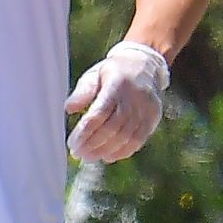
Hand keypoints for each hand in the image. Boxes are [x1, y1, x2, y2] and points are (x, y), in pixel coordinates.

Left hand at [66, 40, 169, 163]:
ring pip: (126, 136)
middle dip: (93, 144)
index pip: (99, 113)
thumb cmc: (112, 72)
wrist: (144, 65)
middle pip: (113, 128)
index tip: (72, 144)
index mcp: (117, 84)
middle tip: (78, 154)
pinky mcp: (153, 117)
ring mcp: (146, 108)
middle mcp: (134, 97)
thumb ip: (83, 92)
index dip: (85, 131)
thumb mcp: (94, 75)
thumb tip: (68, 109)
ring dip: (106, 150)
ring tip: (90, 157)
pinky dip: (123, 151)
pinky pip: (139, 139)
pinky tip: (108, 157)